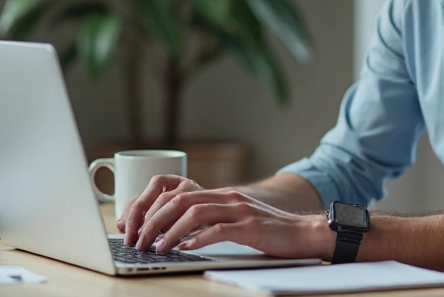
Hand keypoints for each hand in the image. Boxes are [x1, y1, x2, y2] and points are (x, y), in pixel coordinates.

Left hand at [135, 187, 334, 259]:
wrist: (305, 232)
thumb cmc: (271, 232)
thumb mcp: (237, 220)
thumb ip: (213, 222)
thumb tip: (180, 235)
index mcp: (222, 195)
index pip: (178, 194)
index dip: (154, 209)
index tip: (138, 227)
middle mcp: (228, 197)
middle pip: (180, 200)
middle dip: (154, 220)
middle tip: (139, 240)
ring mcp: (239, 210)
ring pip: (194, 213)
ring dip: (170, 231)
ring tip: (157, 247)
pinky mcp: (250, 227)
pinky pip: (218, 230)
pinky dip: (197, 240)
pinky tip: (185, 249)